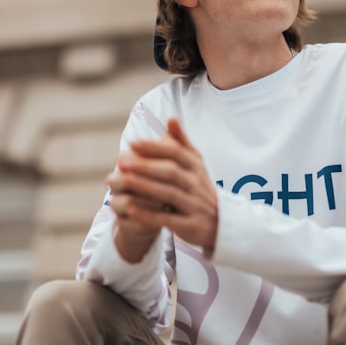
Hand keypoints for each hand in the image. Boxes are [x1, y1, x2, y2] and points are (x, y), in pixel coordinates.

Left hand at [106, 118, 218, 255]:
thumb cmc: (200, 190)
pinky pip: (168, 219)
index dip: (155, 147)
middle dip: (146, 166)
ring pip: (169, 194)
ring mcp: (195, 206)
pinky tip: (130, 210)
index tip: (133, 143)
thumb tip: (171, 118)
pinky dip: (149, 215)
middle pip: (172, 172)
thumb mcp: (196, 166)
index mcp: (196, 168)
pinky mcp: (191, 226)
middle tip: (122, 161)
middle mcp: (197, 185)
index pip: (177, 152)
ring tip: (122, 181)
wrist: (222, 224)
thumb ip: (182, 144)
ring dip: (145, 187)